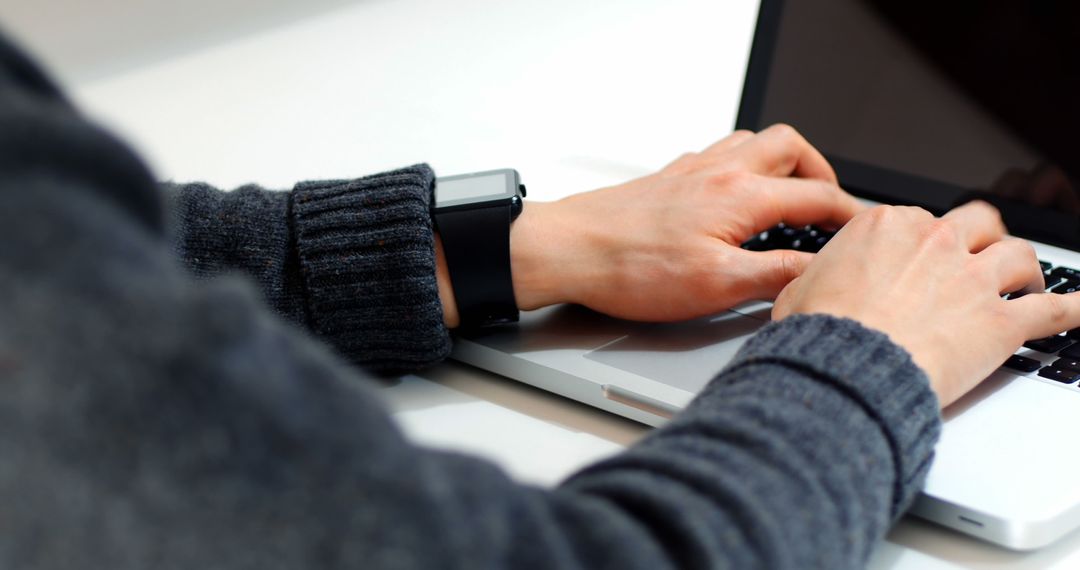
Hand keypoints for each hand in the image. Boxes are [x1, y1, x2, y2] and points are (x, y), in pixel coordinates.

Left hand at [503, 125, 864, 322]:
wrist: (568, 249)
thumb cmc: (630, 269)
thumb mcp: (715, 285)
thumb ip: (774, 274)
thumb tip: (818, 271)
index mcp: (740, 196)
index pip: (818, 197)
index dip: (851, 215)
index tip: (867, 230)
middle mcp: (719, 172)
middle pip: (790, 148)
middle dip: (821, 172)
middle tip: (829, 204)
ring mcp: (691, 171)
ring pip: (752, 143)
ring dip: (781, 163)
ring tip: (789, 196)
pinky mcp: (667, 179)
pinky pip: (717, 154)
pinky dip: (741, 167)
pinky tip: (731, 197)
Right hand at [772, 201, 1079, 406]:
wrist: (844, 365)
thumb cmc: (818, 332)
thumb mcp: (796, 293)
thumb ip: (813, 280)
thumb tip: (805, 286)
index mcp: (886, 226)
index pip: (916, 220)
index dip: (918, 243)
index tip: (916, 258)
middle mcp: (935, 242)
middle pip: (977, 223)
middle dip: (981, 237)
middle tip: (980, 253)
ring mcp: (972, 279)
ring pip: (1019, 256)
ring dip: (1025, 268)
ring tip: (1026, 282)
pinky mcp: (1000, 322)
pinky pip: (1055, 310)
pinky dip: (1075, 310)